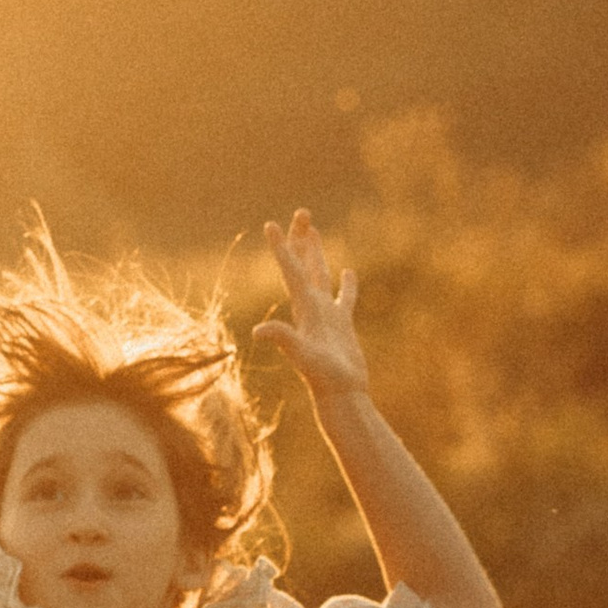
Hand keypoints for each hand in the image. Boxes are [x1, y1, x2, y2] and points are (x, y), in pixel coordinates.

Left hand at [252, 209, 370, 403]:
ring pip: (320, 275)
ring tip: (312, 230)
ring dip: (316, 252)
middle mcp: (311, 308)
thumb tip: (259, 331)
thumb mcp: (303, 355)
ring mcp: (326, 315)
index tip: (271, 224)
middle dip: (301, 238)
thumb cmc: (323, 378)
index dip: (281, 248)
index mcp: (303, 309)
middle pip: (303, 264)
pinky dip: (346, 284)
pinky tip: (348, 271)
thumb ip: (284, 339)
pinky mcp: (341, 325)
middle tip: (301, 212)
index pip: (290, 271)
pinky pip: (344, 298)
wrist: (341, 396)